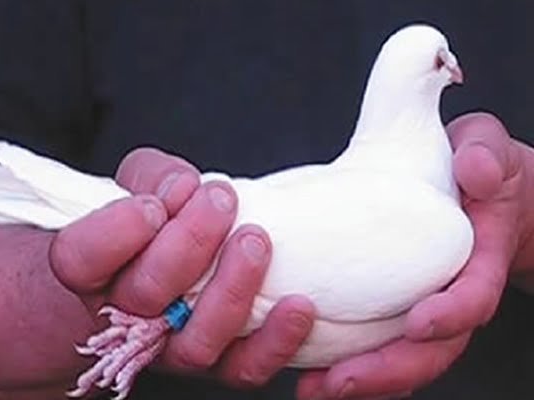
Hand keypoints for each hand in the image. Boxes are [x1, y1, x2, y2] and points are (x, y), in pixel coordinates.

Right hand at [51, 147, 315, 387]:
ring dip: (231, 290)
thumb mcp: (140, 184)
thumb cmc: (151, 222)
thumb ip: (152, 176)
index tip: (152, 205)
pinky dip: (274, 340)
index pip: (81, 259)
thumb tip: (182, 187)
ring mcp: (171, 347)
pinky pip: (243, 367)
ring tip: (256, 240)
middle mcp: (126, 317)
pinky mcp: (217, 363)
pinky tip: (299, 306)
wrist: (165, 267)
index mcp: (93, 269)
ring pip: (195, 341)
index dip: (116, 233)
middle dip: (187, 245)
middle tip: (220, 199)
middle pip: (145, 295)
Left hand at [296, 112, 533, 399]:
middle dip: (388, 371)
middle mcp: (454, 297)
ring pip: (400, 359)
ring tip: (313, 388)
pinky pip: (376, 344)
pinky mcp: (396, 308)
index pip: (473, 298)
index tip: (417, 323)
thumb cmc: (480, 171)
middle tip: (339, 382)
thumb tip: (473, 168)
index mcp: (479, 262)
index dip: (450, 315)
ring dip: (360, 380)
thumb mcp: (488, 149)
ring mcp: (425, 309)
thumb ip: (486, 154)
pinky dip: (346, 362)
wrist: (482, 192)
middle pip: (431, 351)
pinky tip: (309, 371)